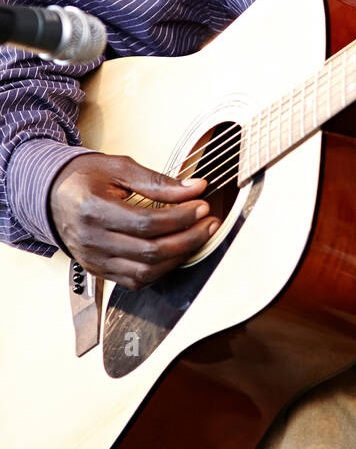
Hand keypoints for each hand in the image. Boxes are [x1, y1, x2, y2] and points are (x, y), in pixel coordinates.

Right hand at [48, 152, 215, 289]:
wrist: (52, 195)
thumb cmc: (85, 177)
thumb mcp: (119, 167)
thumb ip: (157, 181)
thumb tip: (195, 188)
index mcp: (93, 210)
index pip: (146, 223)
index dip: (180, 217)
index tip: (202, 205)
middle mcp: (91, 241)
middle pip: (149, 251)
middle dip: (188, 238)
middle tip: (210, 222)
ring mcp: (94, 260)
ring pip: (144, 272)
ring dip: (179, 257)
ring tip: (199, 236)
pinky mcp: (98, 271)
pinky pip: (135, 280)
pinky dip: (161, 270)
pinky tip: (177, 251)